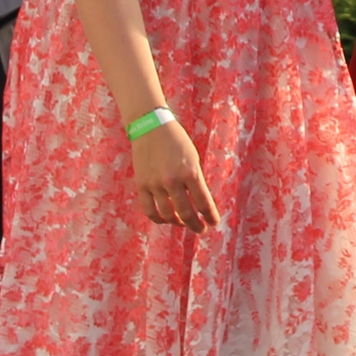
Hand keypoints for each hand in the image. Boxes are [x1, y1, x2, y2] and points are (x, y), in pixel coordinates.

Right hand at [128, 117, 222, 232]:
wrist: (150, 126)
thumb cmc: (176, 141)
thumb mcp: (192, 157)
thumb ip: (195, 180)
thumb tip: (200, 205)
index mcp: (190, 172)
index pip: (204, 202)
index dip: (210, 216)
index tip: (214, 223)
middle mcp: (172, 180)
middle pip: (186, 213)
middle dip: (196, 225)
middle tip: (201, 229)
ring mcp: (155, 184)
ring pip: (168, 215)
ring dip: (178, 223)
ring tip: (184, 223)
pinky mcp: (141, 185)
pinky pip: (150, 211)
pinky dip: (159, 219)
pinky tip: (166, 219)